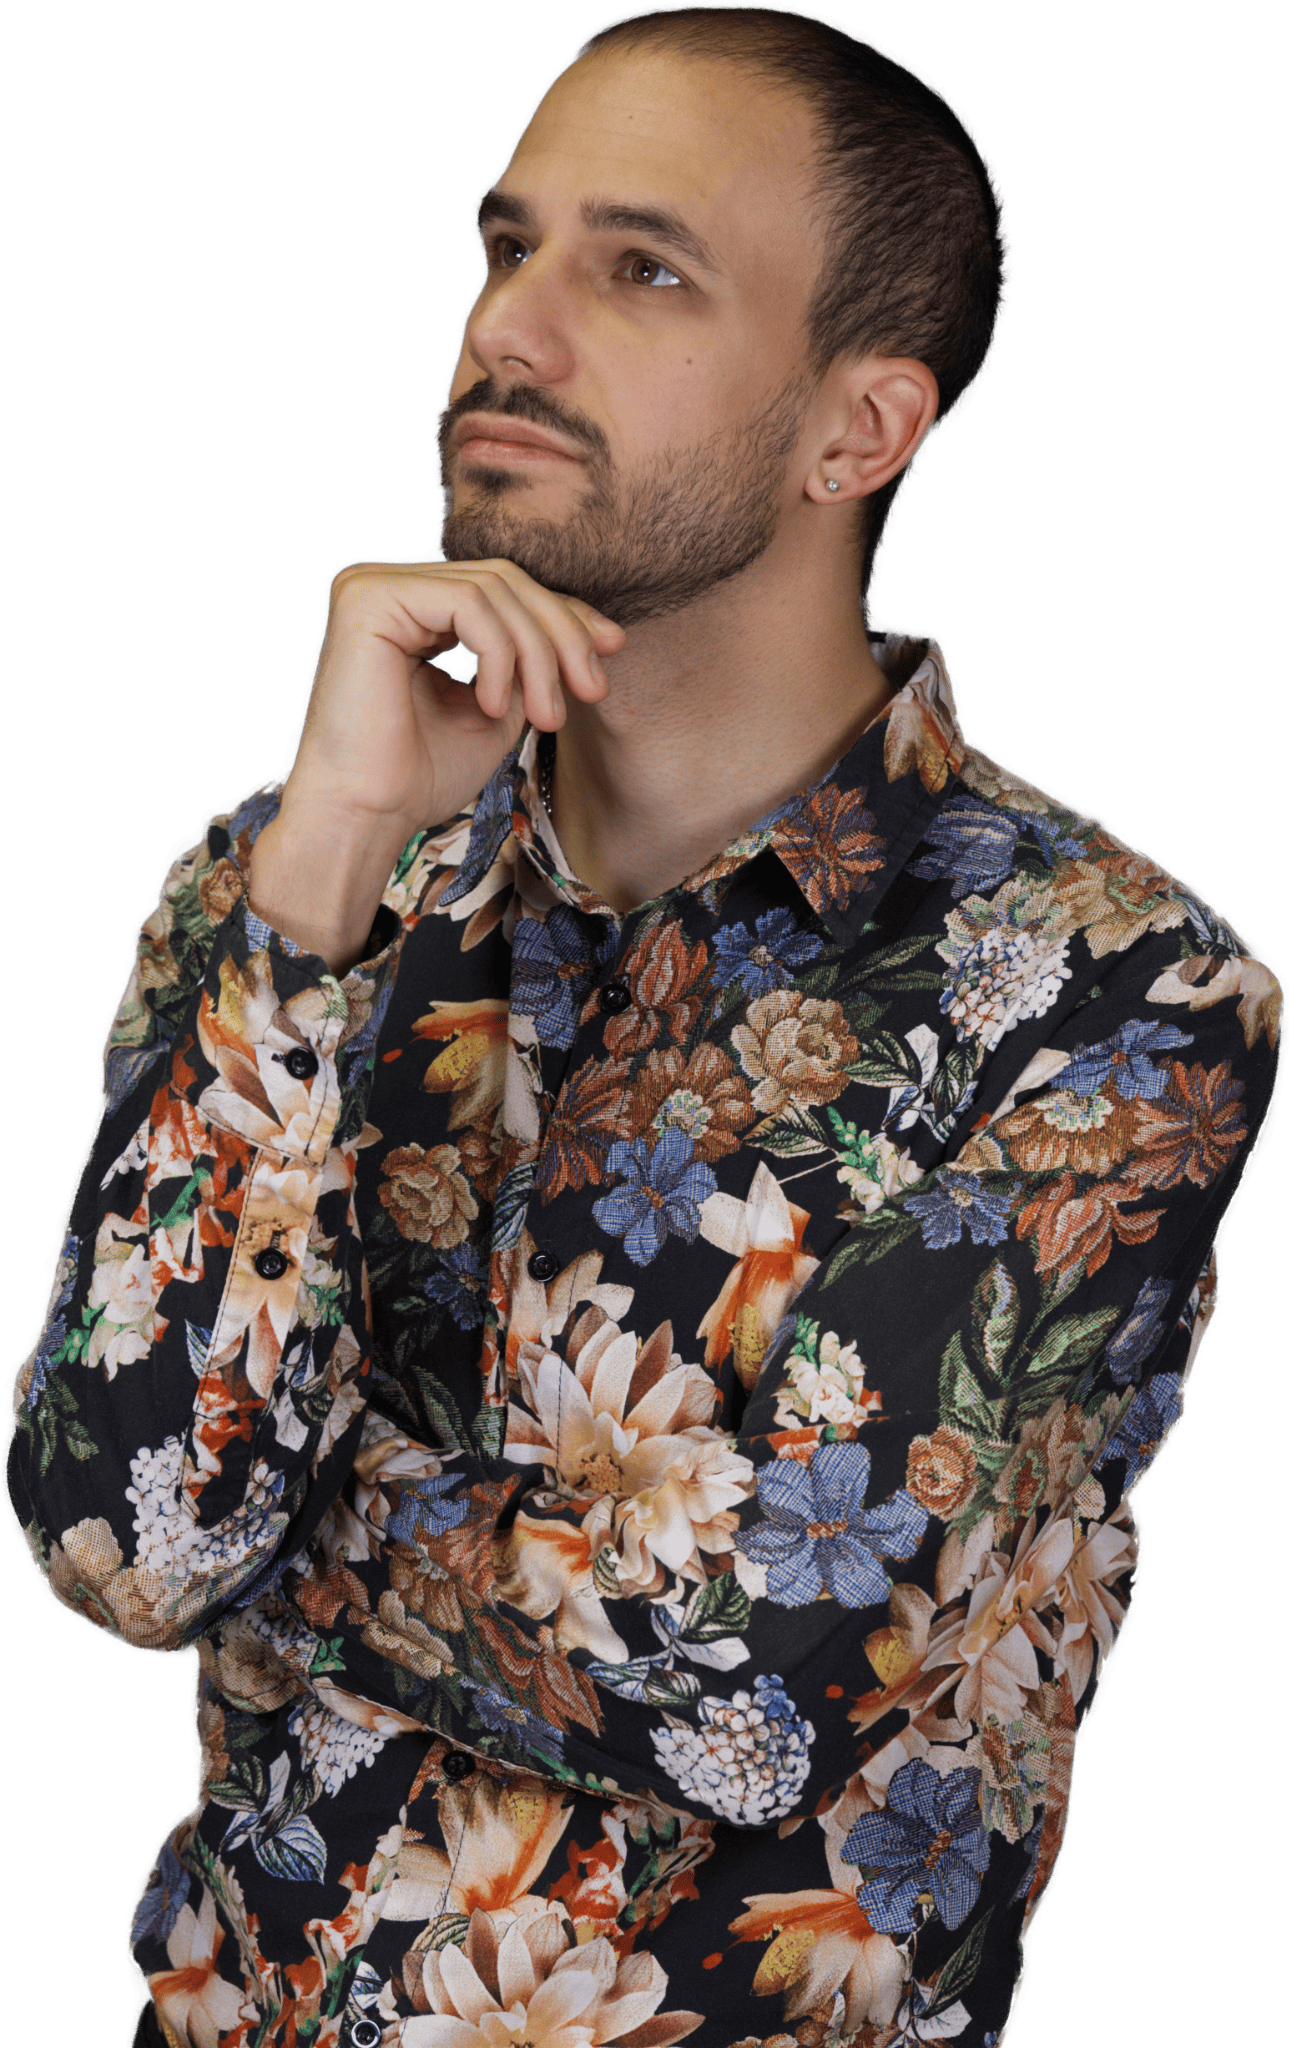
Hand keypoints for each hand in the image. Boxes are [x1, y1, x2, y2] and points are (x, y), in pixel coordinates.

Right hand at [247, 559, 624, 970]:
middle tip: (592, 691)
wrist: (367, 817)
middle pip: (504, 579)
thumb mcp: (498, 709)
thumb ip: (529, 662)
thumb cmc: (419, 777)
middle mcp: (390, 588)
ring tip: (547, 715)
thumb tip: (589, 630)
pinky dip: (499, 654)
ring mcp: (374, 586)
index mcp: (414, 610)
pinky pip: (468, 603)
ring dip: (538, 654)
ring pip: (494, 588)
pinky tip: (494, 705)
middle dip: (562, 634)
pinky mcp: (368, 598)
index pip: (503, 590)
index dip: (563, 615)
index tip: (611, 650)